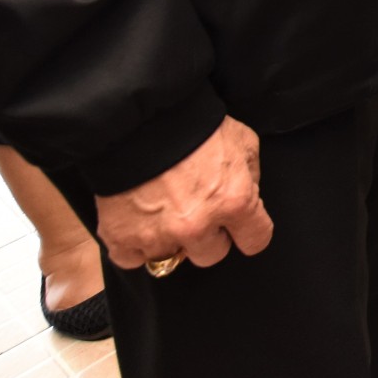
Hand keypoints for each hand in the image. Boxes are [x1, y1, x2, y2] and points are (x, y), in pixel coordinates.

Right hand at [93, 115, 274, 270]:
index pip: (255, 240)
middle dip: (208, 235)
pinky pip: (131, 260)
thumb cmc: (193, 125)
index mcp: (234, 201)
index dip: (248, 231)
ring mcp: (158, 235)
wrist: (137, 118)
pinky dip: (133, 246)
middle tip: (195, 209)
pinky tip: (137, 223)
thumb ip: (250, 174)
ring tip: (163, 210)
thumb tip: (249, 197)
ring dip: (169, 239)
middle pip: (212, 255)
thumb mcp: (242, 140)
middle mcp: (198, 226)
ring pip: (171, 258)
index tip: (239, 226)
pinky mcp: (122, 238)